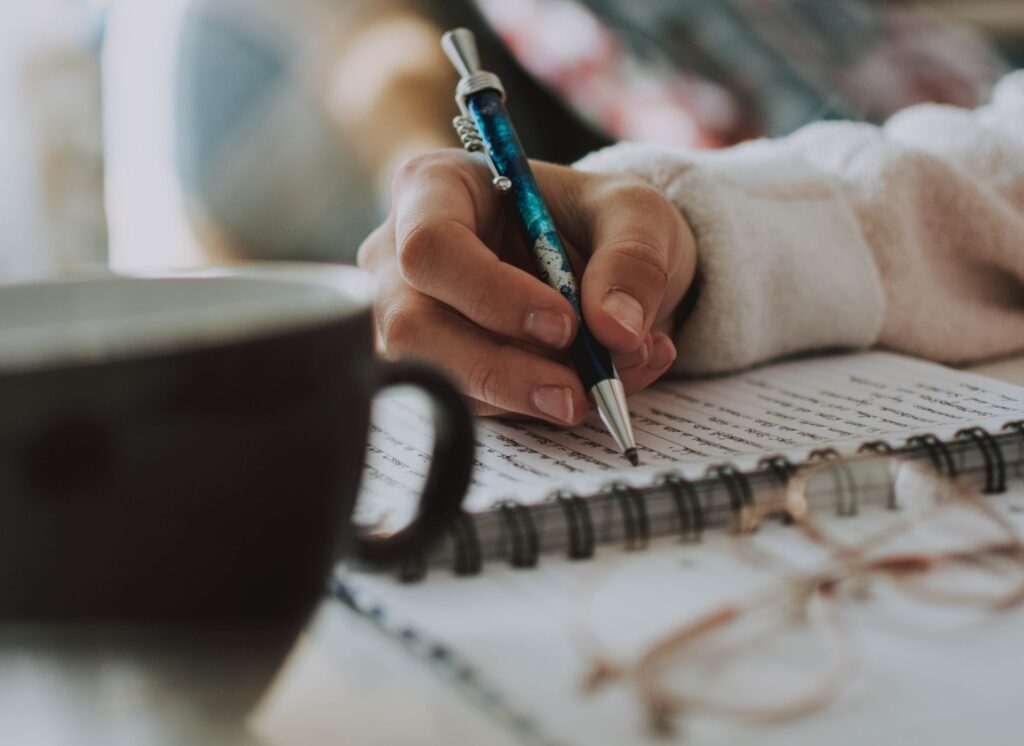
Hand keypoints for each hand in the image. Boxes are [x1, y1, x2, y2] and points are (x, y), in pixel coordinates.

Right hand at [357, 149, 696, 424]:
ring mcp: (407, 317)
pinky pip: (470, 404)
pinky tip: (592, 386)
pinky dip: (537, 408)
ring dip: (526, 396)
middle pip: (414, 327)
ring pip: (439, 377)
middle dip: (500, 370)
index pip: (431, 245)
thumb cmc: (597, 220)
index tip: (564, 324)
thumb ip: (633, 260)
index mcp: (435, 189)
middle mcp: (400, 256)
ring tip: (605, 383)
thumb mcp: (635, 214)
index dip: (493, 294)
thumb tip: (616, 331)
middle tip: (576, 393)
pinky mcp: (435, 368)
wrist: (601, 265)